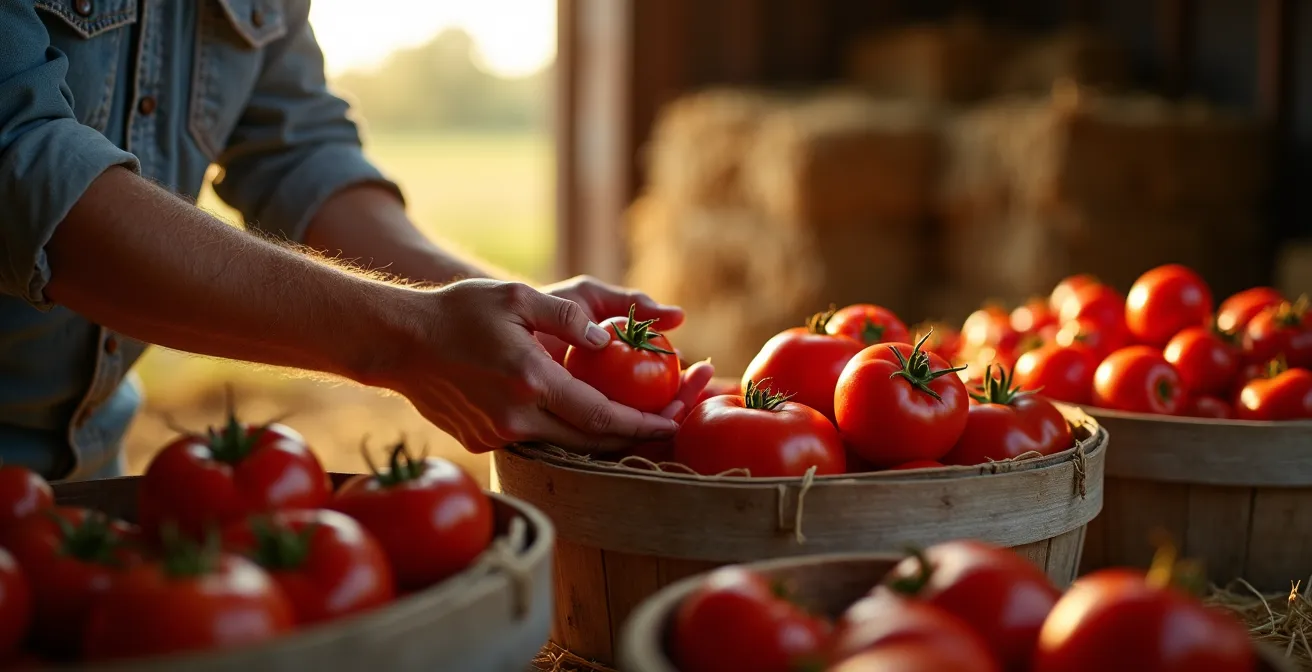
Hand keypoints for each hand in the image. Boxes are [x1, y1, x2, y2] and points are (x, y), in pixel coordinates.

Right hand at [385, 279, 705, 453]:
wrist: (397, 342)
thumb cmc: (459, 311)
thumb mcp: (516, 296)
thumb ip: (566, 316)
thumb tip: (606, 338)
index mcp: (531, 382)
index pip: (601, 416)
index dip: (643, 424)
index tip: (674, 419)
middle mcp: (515, 417)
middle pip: (591, 443)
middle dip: (633, 438)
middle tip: (667, 424)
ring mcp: (496, 435)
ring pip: (564, 447)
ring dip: (601, 439)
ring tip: (634, 423)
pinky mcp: (480, 441)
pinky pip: (533, 441)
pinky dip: (562, 433)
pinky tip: (580, 417)